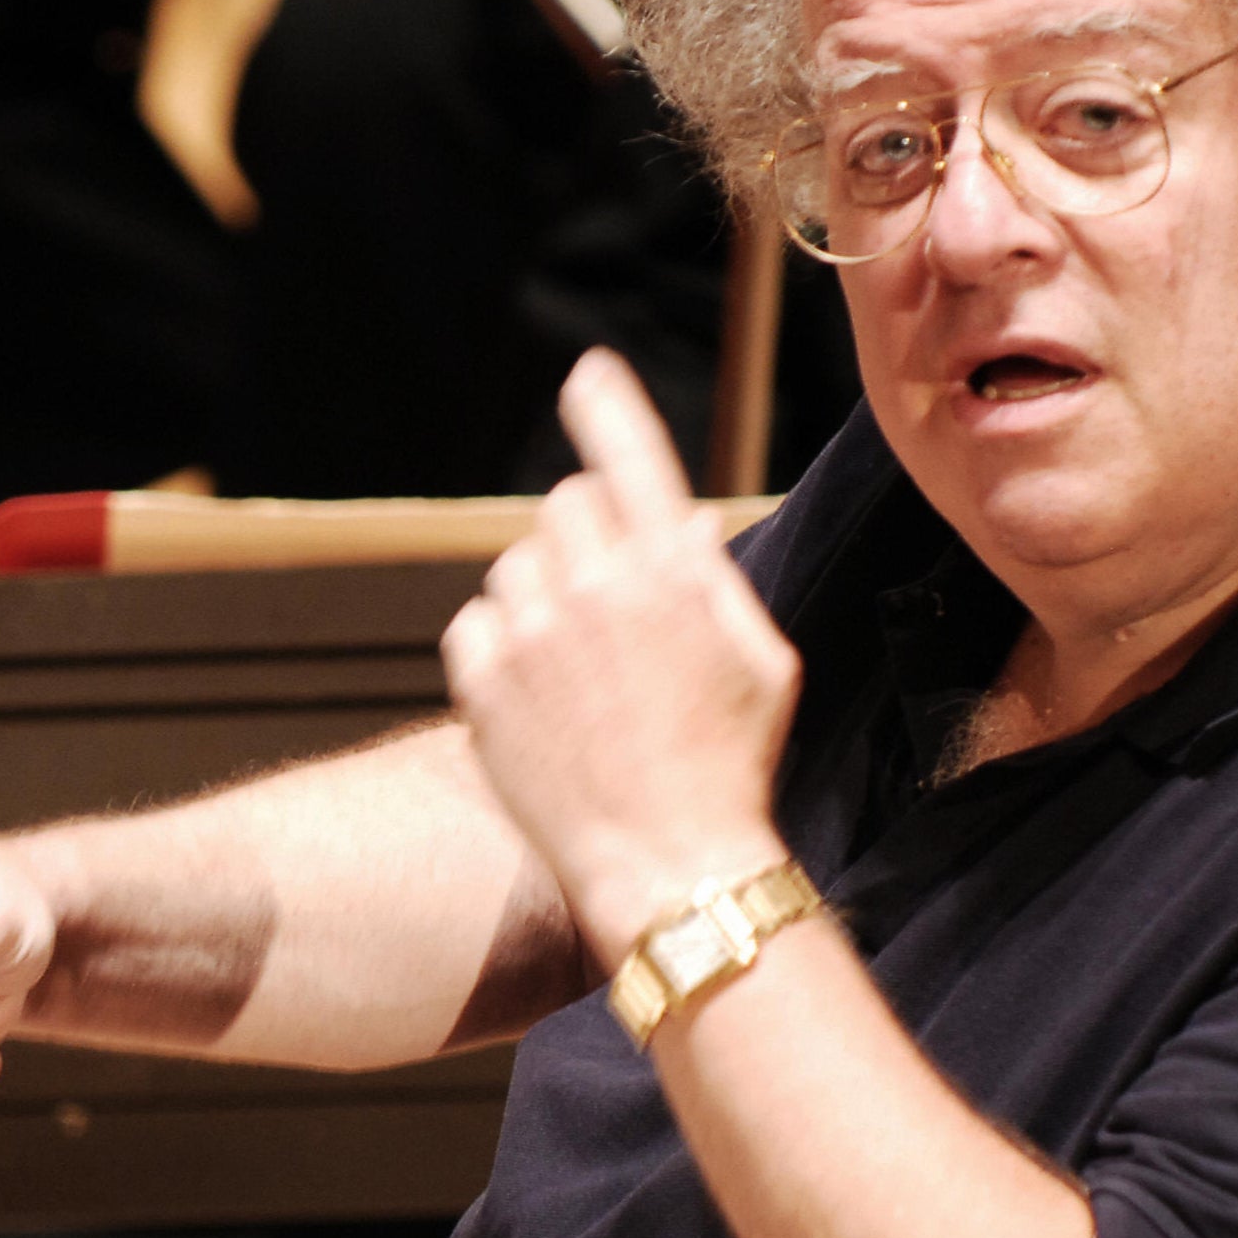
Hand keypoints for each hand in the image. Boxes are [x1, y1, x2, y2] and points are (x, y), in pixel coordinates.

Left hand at [441, 350, 800, 964]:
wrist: (672, 863)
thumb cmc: (731, 764)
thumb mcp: (761, 660)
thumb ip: (713, 577)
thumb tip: (676, 516)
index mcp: (672, 571)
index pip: (627, 452)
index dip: (605, 403)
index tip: (587, 373)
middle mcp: (596, 587)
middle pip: (565, 504)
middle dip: (588, 538)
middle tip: (614, 606)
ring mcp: (533, 635)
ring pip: (516, 565)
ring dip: (544, 596)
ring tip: (583, 674)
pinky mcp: (483, 685)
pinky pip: (476, 624)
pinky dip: (503, 647)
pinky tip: (543, 699)